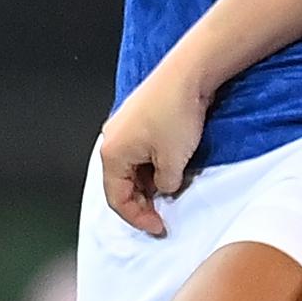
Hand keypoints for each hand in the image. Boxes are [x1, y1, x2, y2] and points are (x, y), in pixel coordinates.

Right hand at [93, 64, 208, 236]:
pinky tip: (171, 167)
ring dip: (149, 182)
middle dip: (142, 201)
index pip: (117, 199)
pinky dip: (152, 165)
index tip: (158, 227)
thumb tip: (164, 187)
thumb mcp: (173, 163)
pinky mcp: (139, 117)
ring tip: (171, 189)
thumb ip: (165, 185)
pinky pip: (141, 151)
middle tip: (163, 214)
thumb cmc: (176, 113)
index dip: (138, 218)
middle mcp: (112, 139)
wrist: (189, 74)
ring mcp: (124, 126)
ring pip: (132, 167)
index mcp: (112, 154)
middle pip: (121, 183)